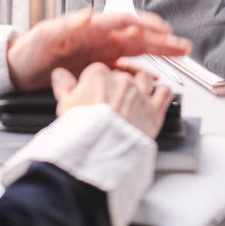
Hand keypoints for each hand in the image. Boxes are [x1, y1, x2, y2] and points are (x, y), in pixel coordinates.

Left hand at [6, 7, 190, 90]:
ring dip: (158, 51)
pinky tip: (154, 76)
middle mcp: (100, 38)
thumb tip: (88, 16)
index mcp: (91, 27)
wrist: (17, 70)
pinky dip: (142, 70)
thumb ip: (66, 25)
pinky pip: (125, 67)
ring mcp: (101, 53)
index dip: (145, 25)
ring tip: (179, 54)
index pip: (124, 22)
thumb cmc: (29, 50)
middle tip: (183, 45)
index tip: (162, 31)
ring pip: (136, 50)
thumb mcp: (45, 34)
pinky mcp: (98, 68)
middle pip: (137, 35)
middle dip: (162, 39)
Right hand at [52, 61, 172, 139]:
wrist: (99, 155)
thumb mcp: (64, 106)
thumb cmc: (81, 132)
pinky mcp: (154, 110)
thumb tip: (60, 75)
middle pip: (122, 73)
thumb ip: (63, 86)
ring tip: (136, 92)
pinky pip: (164, 92)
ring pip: (145, 77)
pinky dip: (162, 92)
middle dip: (118, 83)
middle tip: (113, 97)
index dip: (97, 81)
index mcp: (98, 75)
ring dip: (142, 82)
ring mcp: (139, 94)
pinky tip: (157, 96)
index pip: (99, 70)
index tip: (95, 90)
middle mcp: (122, 80)